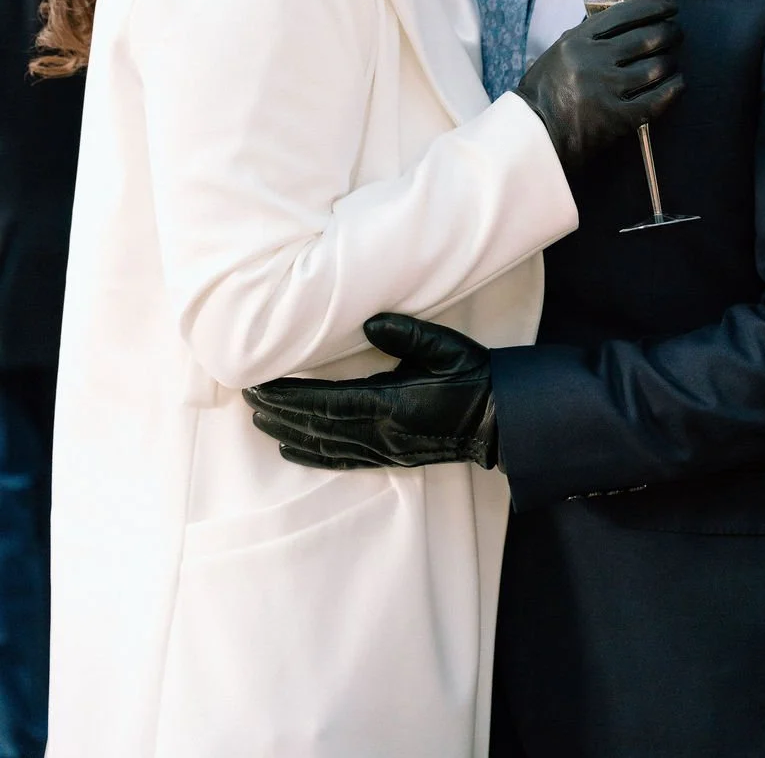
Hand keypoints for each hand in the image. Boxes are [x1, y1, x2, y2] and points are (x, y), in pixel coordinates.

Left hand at [243, 313, 496, 470]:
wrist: (499, 421)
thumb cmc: (473, 377)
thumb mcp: (446, 347)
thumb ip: (407, 336)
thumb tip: (369, 323)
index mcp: (391, 403)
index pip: (327, 402)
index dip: (289, 396)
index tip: (260, 385)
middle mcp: (381, 432)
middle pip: (317, 426)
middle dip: (278, 413)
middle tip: (246, 397)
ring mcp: (384, 449)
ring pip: (324, 446)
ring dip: (287, 433)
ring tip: (258, 420)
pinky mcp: (389, 458)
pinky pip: (341, 460)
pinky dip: (311, 455)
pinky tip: (292, 450)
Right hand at [515, 0, 682, 176]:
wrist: (534, 135)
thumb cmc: (545, 91)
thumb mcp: (560, 52)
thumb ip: (589, 37)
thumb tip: (629, 20)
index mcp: (576, 40)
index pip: (625, 13)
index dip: (654, 6)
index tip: (670, 4)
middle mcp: (593, 60)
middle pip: (646, 38)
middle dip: (670, 32)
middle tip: (676, 33)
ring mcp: (607, 89)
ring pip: (656, 67)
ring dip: (670, 61)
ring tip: (671, 61)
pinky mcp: (618, 118)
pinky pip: (658, 98)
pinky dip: (674, 88)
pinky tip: (677, 83)